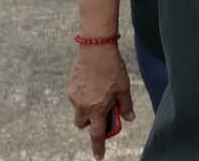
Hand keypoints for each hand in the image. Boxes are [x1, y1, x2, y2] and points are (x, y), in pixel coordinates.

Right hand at [68, 42, 134, 159]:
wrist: (95, 48)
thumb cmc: (112, 67)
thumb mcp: (123, 87)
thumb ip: (125, 105)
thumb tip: (129, 118)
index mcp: (97, 108)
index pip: (97, 134)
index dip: (98, 147)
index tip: (99, 156)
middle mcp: (82, 105)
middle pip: (83, 124)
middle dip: (91, 121)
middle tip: (102, 109)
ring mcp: (74, 96)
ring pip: (79, 109)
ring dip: (87, 107)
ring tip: (98, 90)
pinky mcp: (69, 86)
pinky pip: (75, 97)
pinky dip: (83, 95)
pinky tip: (91, 82)